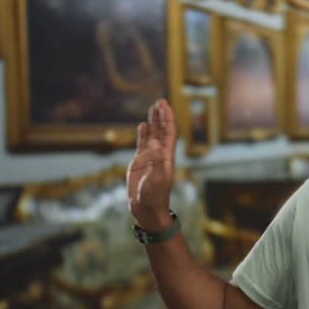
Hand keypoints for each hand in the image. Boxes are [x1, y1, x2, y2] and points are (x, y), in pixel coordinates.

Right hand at [127, 99, 176, 229]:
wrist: (147, 208)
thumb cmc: (154, 197)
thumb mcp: (157, 180)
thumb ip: (157, 163)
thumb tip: (157, 146)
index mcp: (166, 157)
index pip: (168, 133)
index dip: (167, 119)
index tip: (165, 105)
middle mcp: (159, 155)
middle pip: (162, 130)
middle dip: (161, 115)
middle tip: (160, 100)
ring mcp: (150, 158)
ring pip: (153, 135)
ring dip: (154, 121)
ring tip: (153, 107)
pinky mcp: (140, 162)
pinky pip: (142, 143)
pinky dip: (143, 133)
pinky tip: (143, 125)